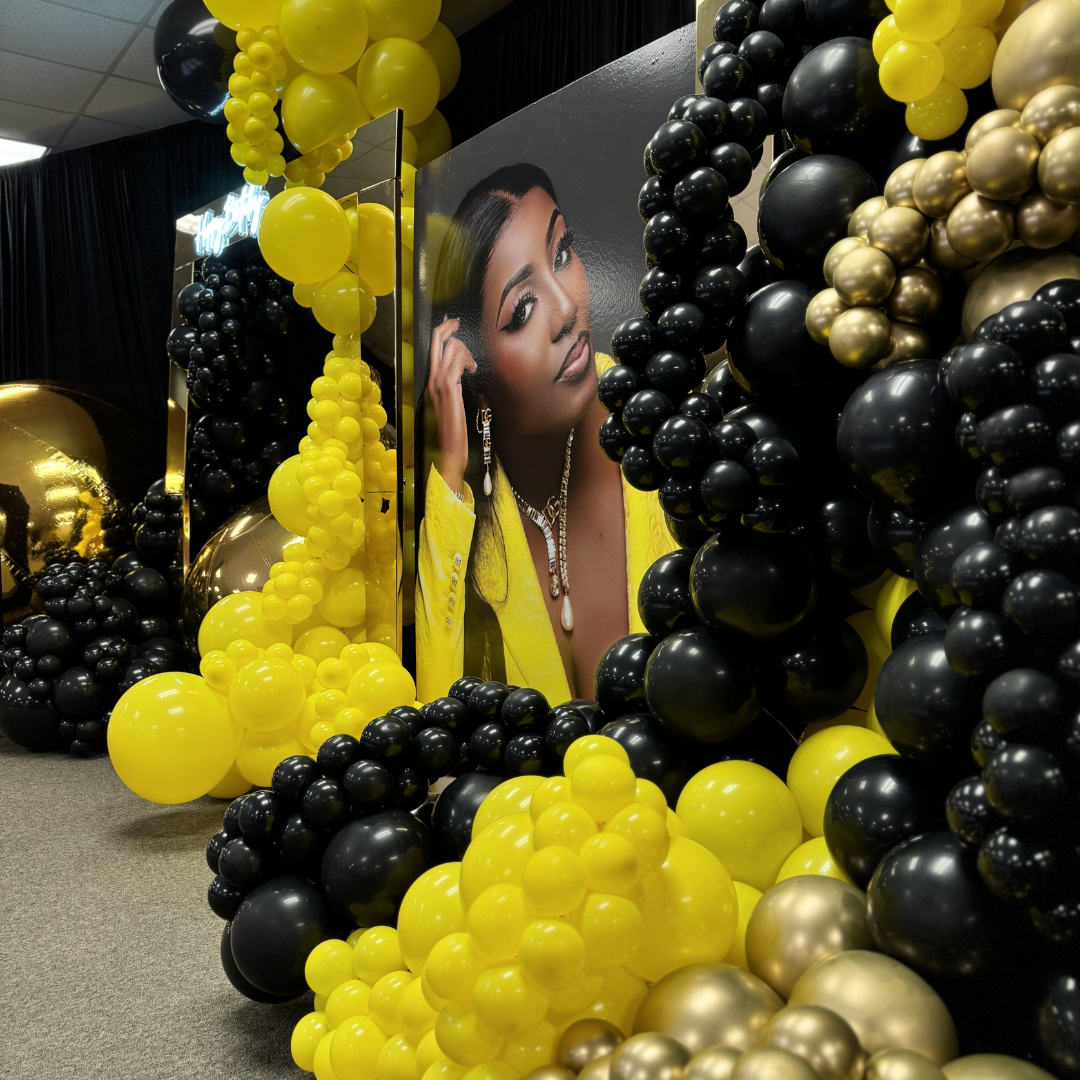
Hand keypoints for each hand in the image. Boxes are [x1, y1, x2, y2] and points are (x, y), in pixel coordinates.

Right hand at [427, 316, 476, 495]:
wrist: (450, 447)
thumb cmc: (453, 427)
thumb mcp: (453, 400)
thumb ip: (454, 383)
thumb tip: (462, 367)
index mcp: (432, 380)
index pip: (433, 347)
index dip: (442, 331)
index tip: (452, 323)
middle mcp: (433, 378)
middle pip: (438, 341)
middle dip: (449, 327)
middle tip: (457, 322)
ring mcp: (439, 382)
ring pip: (452, 349)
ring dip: (466, 352)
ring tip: (472, 365)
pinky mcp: (449, 387)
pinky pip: (458, 361)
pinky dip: (468, 361)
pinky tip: (472, 370)